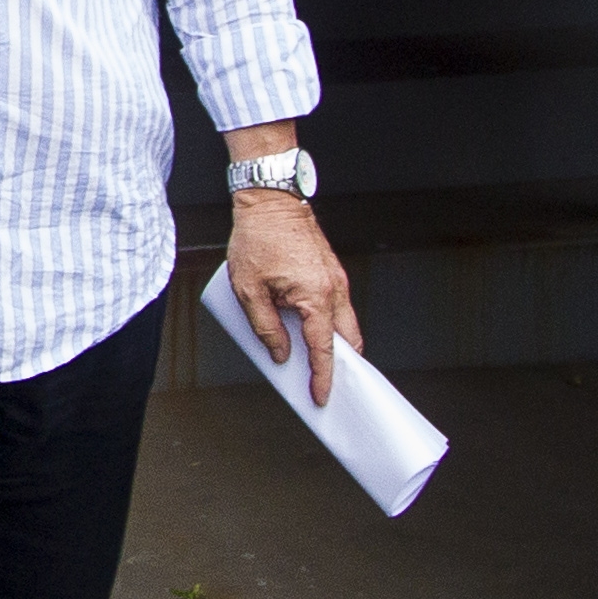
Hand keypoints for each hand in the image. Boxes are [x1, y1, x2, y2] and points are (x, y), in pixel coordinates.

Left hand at [227, 192, 361, 405]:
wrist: (270, 200)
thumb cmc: (256, 239)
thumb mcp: (248, 289)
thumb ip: (265, 327)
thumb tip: (280, 355)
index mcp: (316, 297)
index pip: (324, 349)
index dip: (323, 377)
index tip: (321, 398)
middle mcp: (334, 290)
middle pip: (348, 341)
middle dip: (342, 367)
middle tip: (327, 386)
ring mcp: (337, 280)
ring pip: (345, 324)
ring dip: (336, 345)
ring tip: (315, 363)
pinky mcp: (332, 272)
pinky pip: (338, 307)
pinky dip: (330, 324)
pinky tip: (310, 331)